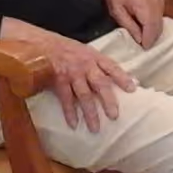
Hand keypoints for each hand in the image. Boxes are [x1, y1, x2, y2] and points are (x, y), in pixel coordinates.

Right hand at [3, 14, 137, 132]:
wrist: (39, 44)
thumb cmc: (62, 48)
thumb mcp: (82, 50)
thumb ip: (94, 63)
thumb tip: (109, 79)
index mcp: (93, 56)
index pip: (111, 67)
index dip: (122, 77)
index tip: (132, 89)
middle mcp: (85, 65)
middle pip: (101, 84)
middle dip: (108, 100)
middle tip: (114, 116)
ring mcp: (72, 73)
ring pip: (84, 96)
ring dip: (91, 113)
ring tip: (96, 128)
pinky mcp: (59, 80)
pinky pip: (66, 99)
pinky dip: (70, 112)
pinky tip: (74, 124)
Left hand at [98, 0, 164, 49]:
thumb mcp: (117, 12)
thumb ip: (130, 26)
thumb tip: (140, 40)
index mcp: (144, 3)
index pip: (151, 28)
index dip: (147, 41)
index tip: (142, 50)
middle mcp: (156, 1)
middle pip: (158, 28)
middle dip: (150, 39)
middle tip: (141, 47)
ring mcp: (159, 1)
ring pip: (160, 25)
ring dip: (152, 33)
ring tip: (141, 39)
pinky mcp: (160, 1)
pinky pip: (160, 19)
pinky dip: (153, 26)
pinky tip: (144, 29)